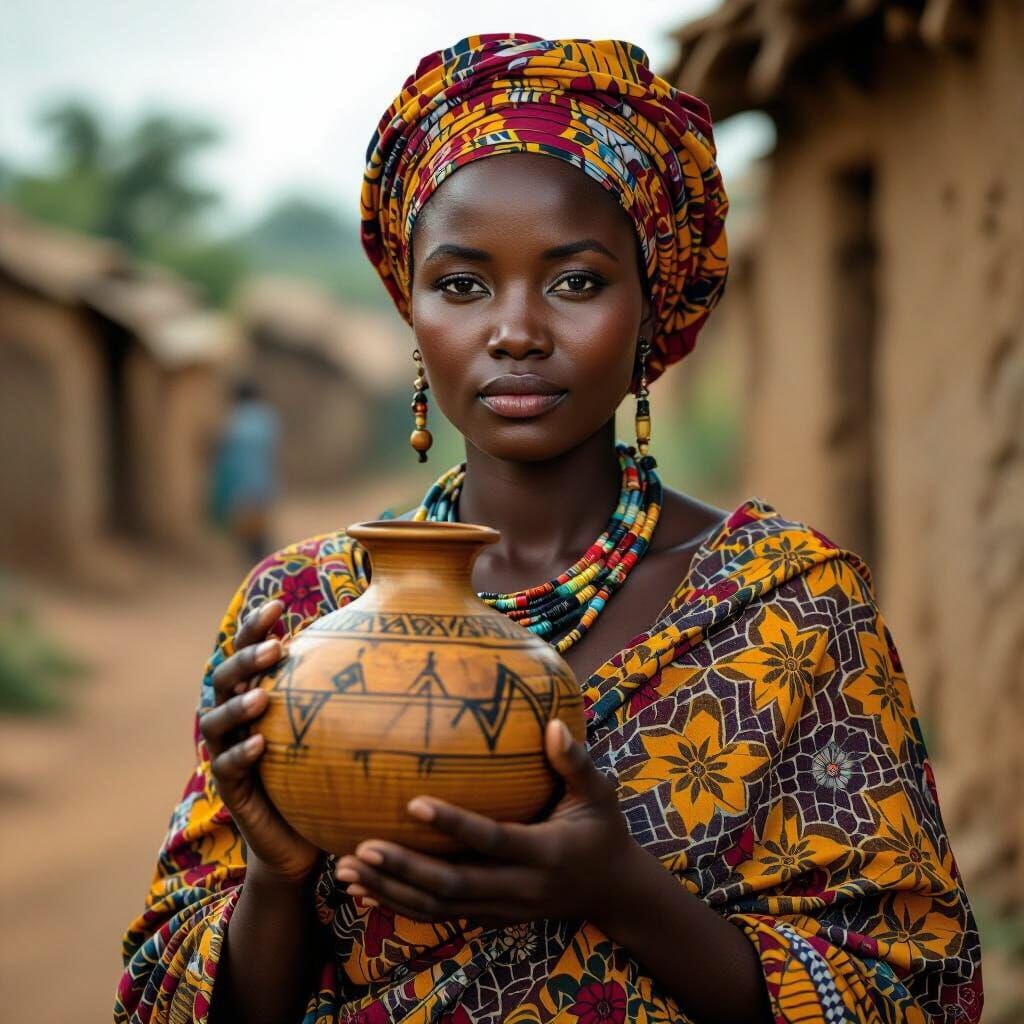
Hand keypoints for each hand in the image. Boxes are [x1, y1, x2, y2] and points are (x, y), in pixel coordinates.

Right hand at [199, 599, 319, 884]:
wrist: (300, 836)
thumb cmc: (319, 769)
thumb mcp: (330, 723)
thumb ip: (339, 686)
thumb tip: (384, 636)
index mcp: (254, 693)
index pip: (248, 651)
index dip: (256, 627)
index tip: (278, 606)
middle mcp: (235, 719)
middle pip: (224, 676)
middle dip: (247, 658)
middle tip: (276, 648)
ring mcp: (228, 753)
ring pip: (215, 720)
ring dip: (237, 705)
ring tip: (263, 696)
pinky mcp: (232, 790)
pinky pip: (226, 767)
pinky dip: (241, 753)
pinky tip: (261, 745)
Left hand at [334, 720, 637, 926]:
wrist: (613, 892)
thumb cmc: (602, 830)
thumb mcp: (599, 794)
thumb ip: (575, 761)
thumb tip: (553, 721)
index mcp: (545, 853)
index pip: (492, 840)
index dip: (453, 824)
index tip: (412, 802)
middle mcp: (520, 889)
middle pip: (454, 886)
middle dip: (405, 869)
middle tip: (362, 847)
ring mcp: (503, 910)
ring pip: (439, 908)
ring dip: (392, 892)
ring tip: (349, 870)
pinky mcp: (491, 918)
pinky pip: (440, 916)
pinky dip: (401, 907)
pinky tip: (365, 894)